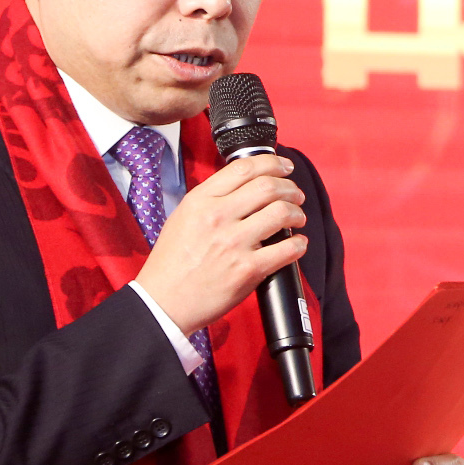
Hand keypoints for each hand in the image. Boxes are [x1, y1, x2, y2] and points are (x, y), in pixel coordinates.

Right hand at [134, 154, 305, 334]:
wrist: (164, 301)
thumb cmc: (172, 262)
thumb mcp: (183, 217)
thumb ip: (212, 199)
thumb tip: (246, 186)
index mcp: (201, 201)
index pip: (244, 169)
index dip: (272, 163)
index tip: (284, 167)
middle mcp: (218, 217)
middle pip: (268, 187)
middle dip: (290, 188)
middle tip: (296, 195)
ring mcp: (234, 243)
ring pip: (281, 213)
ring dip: (297, 213)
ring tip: (298, 218)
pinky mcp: (248, 269)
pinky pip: (287, 249)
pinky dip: (299, 244)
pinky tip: (298, 244)